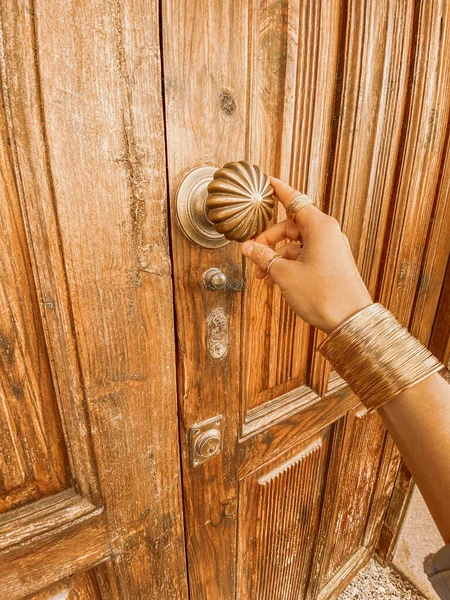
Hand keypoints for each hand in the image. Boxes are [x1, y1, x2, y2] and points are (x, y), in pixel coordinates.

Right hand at [241, 177, 372, 333]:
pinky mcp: (331, 263)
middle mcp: (327, 234)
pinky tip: (275, 280)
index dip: (279, 191)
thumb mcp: (285, 274)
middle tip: (252, 253)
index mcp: (320, 227)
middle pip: (291, 227)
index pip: (295, 200)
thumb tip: (248, 248)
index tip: (268, 182)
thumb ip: (264, 257)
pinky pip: (305, 256)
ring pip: (296, 245)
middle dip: (269, 240)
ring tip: (262, 275)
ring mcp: (330, 249)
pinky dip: (289, 264)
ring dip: (277, 257)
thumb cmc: (324, 295)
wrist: (350, 320)